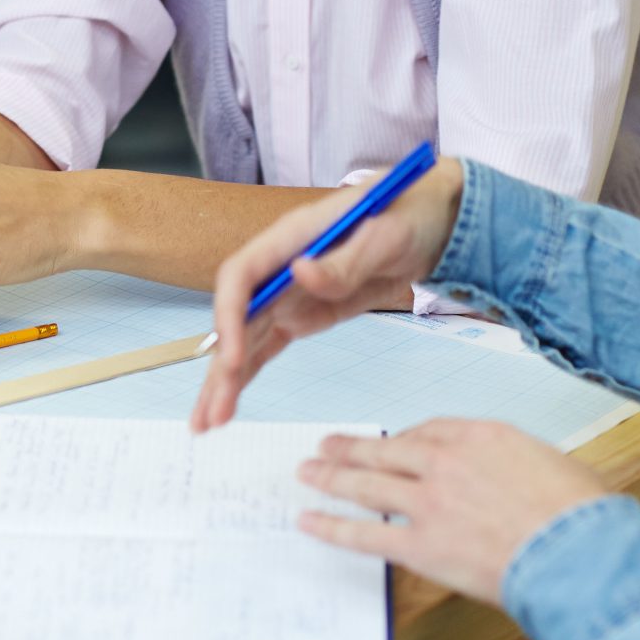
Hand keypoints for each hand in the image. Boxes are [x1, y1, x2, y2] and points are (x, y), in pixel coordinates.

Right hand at [190, 157, 464, 432]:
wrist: (430, 223)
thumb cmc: (406, 216)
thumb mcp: (384, 236)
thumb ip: (344, 261)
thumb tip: (300, 273)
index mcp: (290, 237)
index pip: (241, 275)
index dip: (229, 316)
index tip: (234, 357)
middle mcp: (278, 266)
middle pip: (237, 317)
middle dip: (221, 365)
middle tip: (211, 413)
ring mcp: (287, 292)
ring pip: (246, 338)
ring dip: (226, 379)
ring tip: (209, 423)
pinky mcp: (303, 314)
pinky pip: (267, 345)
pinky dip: (248, 373)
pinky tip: (229, 403)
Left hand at [294, 420, 610, 604]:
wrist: (579, 552)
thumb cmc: (582, 514)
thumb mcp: (554, 466)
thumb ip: (518, 467)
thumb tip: (512, 482)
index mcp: (484, 435)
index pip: (430, 429)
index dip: (404, 438)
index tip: (391, 444)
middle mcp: (449, 460)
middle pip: (388, 448)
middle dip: (353, 447)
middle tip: (327, 444)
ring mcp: (431, 501)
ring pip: (368, 482)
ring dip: (333, 476)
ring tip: (308, 471)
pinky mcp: (422, 545)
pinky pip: (365, 532)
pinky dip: (332, 526)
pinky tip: (310, 521)